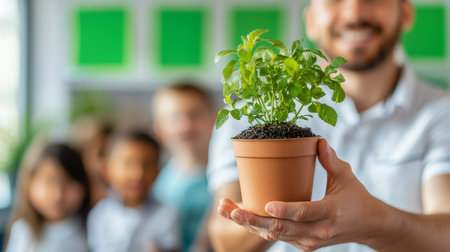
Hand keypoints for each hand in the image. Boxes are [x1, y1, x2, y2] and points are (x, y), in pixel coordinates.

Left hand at [217, 139, 390, 250]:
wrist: (368, 225)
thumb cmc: (356, 198)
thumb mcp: (347, 176)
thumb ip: (331, 160)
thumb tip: (318, 140)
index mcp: (330, 213)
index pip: (305, 212)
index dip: (285, 210)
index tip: (266, 205)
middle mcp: (318, 231)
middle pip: (281, 228)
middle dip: (253, 220)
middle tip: (231, 210)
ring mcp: (309, 241)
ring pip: (275, 235)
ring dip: (249, 224)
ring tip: (227, 211)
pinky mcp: (303, 243)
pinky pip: (278, 236)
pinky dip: (258, 227)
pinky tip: (240, 216)